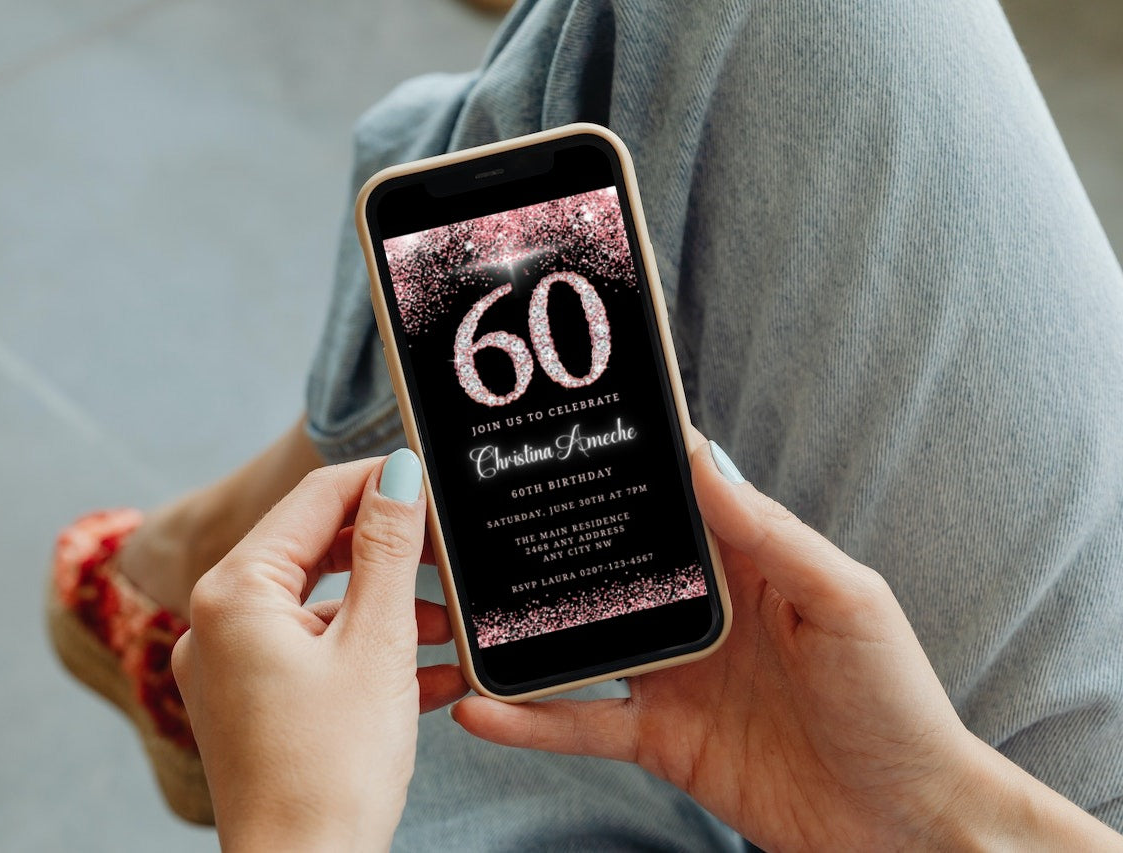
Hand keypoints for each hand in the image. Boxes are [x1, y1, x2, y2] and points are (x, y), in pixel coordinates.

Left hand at [172, 451, 467, 850]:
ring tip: (446, 628)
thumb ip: (390, 549)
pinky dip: (366, 654)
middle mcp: (218, 622)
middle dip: (387, 553)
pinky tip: (426, 674)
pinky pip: (314, 655)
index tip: (429, 473)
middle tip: (447, 552)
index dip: (376, 479)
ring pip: (320, 607)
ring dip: (387, 610)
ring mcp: (231, 667)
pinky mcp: (252, 705)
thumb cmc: (332, 769)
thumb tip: (400, 472)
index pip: (313, 500)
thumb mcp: (376, 642)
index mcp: (234, 593)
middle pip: (314, 551)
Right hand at [452, 433, 1121, 849]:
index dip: (623, 465)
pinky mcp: (660, 739)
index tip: (563, 435)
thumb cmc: (895, 702)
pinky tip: (482, 708)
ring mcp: (673, 676)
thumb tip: (706, 459)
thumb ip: (772, 533)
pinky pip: (581, 723)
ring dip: (520, 630)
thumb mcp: (845, 601)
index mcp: (744, 563)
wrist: (905, 823)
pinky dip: (529, 720)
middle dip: (547, 542)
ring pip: (578, 642)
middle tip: (474, 518)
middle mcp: (697, 611)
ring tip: (454, 611)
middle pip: (608, 565)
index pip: (671, 499)